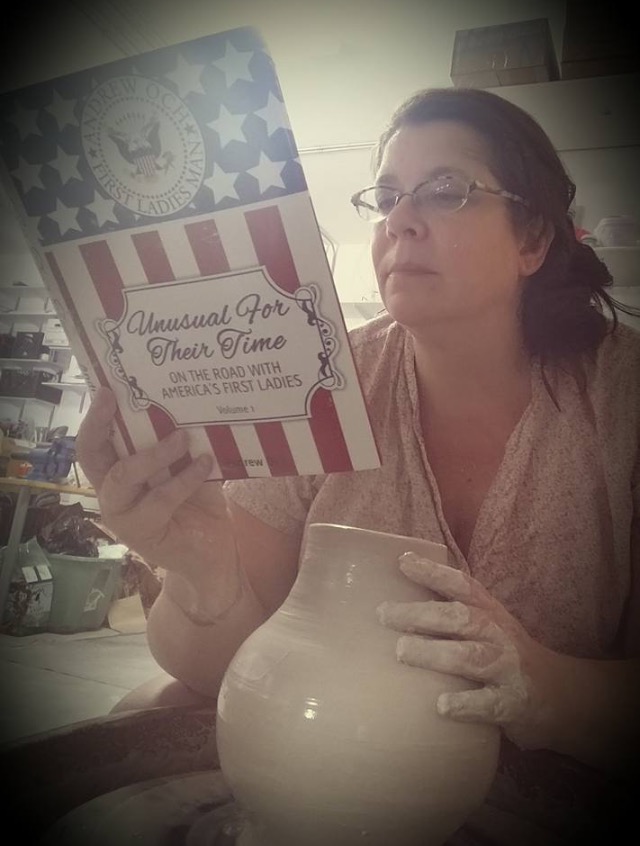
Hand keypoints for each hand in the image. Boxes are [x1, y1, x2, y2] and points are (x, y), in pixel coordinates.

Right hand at [76, 387, 231, 582]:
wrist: (215, 555)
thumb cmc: (199, 506)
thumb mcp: (191, 468)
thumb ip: (183, 446)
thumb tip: (195, 404)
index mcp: (119, 473)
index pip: (95, 444)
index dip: (95, 418)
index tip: (106, 389)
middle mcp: (113, 493)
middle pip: (90, 457)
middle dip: (99, 425)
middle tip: (115, 398)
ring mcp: (123, 516)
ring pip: (123, 477)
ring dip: (153, 454)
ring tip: (182, 437)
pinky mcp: (142, 535)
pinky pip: (159, 500)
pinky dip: (184, 479)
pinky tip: (206, 464)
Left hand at [377, 551, 565, 752]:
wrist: (560, 695)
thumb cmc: (504, 654)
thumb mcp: (485, 625)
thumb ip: (451, 613)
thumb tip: (394, 605)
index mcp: (488, 611)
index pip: (461, 585)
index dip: (433, 572)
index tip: (403, 561)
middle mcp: (497, 634)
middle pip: (460, 618)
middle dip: (422, 613)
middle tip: (384, 614)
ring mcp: (506, 668)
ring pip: (470, 657)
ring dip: (435, 653)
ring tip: (402, 650)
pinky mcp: (513, 703)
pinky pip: (489, 703)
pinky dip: (467, 704)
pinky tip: (442, 706)